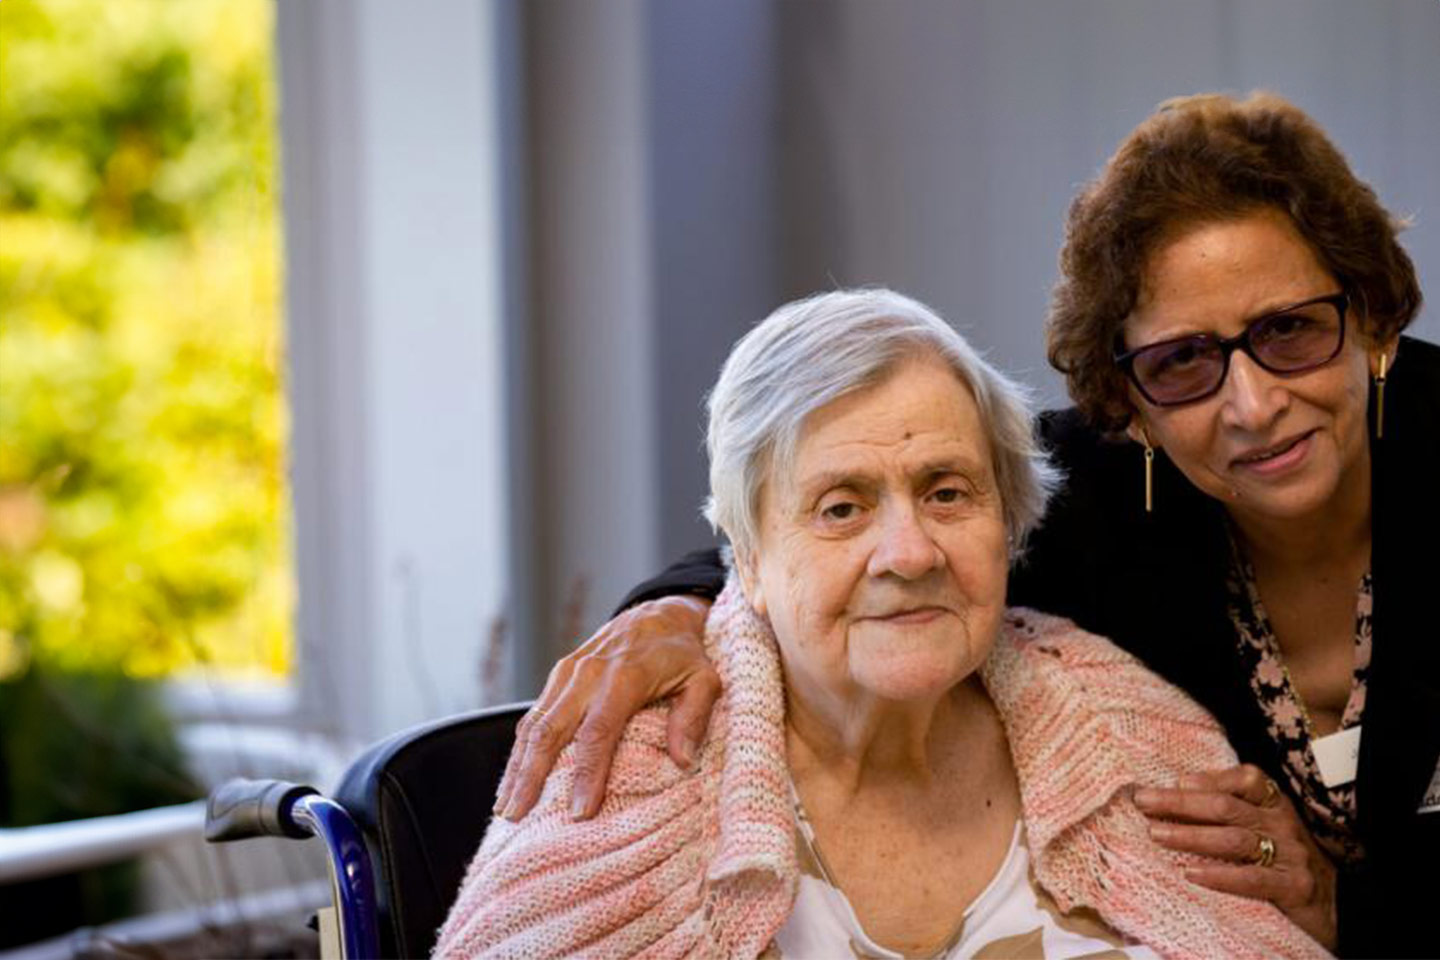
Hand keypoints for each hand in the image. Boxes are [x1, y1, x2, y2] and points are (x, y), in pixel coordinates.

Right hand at [493, 594, 718, 821]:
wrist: (658, 614)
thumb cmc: (682, 654)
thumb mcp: (704, 679)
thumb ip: (695, 717)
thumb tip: (683, 760)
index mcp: (624, 676)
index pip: (598, 732)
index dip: (587, 774)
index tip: (580, 813)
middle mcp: (588, 673)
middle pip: (551, 730)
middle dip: (531, 776)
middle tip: (518, 817)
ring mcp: (568, 673)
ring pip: (534, 724)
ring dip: (516, 766)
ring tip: (505, 808)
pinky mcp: (557, 675)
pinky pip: (533, 715)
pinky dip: (519, 749)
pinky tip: (512, 778)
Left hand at [1135, 764, 1336, 949]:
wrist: (1335, 907)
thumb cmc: (1284, 861)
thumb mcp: (1264, 828)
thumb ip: (1231, 809)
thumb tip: (1180, 787)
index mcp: (1275, 805)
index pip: (1246, 779)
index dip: (1208, 779)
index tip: (1174, 782)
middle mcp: (1283, 824)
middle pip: (1227, 807)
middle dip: (1181, 803)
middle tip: (1144, 802)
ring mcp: (1291, 855)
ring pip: (1235, 839)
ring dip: (1191, 835)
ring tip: (1157, 834)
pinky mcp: (1293, 887)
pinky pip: (1252, 879)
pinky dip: (1219, 875)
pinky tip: (1191, 874)